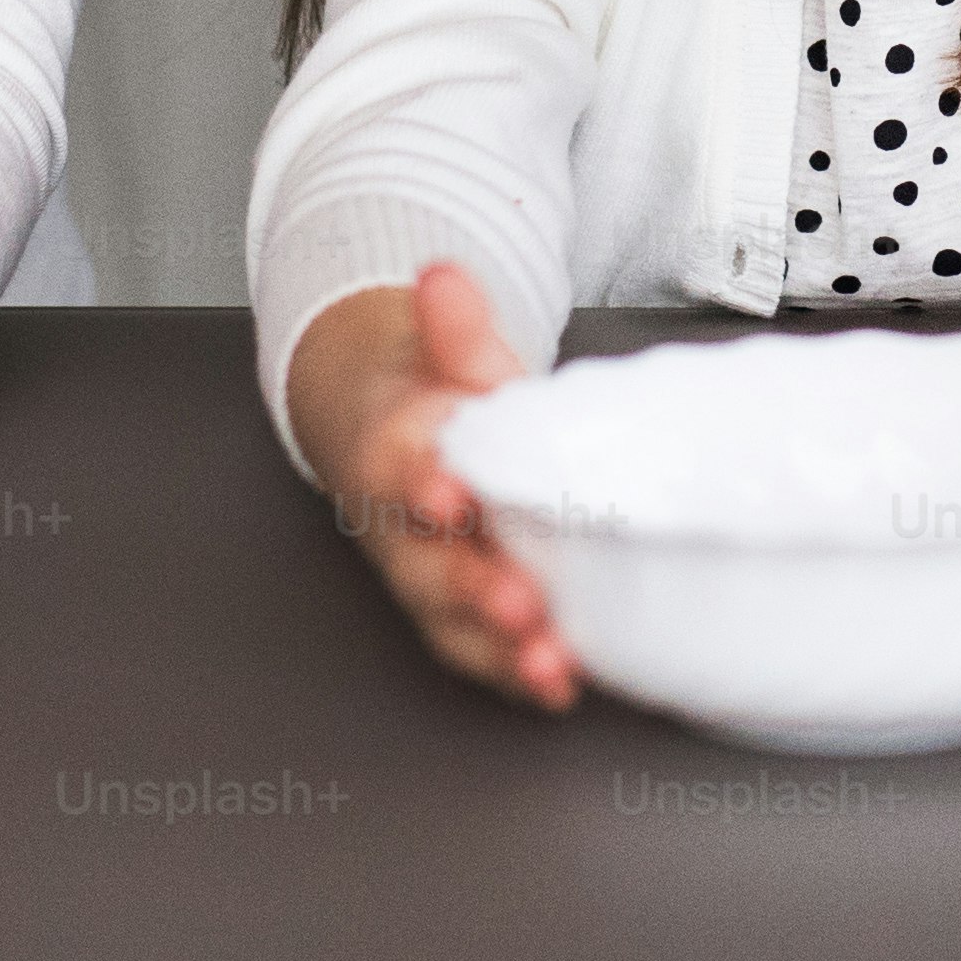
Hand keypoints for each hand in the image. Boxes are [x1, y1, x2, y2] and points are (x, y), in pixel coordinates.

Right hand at [286, 264, 572, 709]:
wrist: (406, 445)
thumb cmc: (439, 405)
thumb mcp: (451, 355)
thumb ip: (453, 327)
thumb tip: (444, 274)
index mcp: (397, 458)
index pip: (400, 470)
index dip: (422, 482)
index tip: (448, 490)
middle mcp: (408, 533)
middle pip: (430, 568)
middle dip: (472, 589)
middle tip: (516, 603)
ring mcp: (437, 582)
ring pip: (457, 626)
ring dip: (502, 651)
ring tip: (547, 665)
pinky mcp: (472, 616)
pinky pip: (492, 653)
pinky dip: (524, 676)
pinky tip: (563, 685)